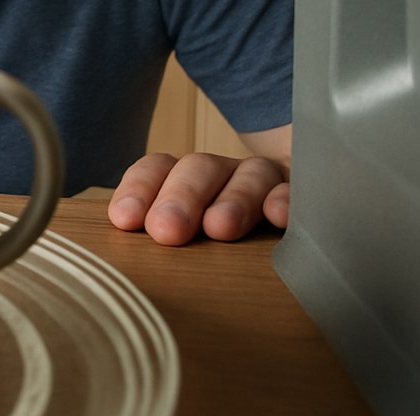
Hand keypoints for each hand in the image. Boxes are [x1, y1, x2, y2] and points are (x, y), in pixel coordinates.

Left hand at [107, 152, 289, 245]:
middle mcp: (221, 174)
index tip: (125, 220)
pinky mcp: (301, 194)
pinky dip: (285, 199)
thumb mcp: (183, 239)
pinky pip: (295, 190)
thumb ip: (156, 239)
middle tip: (167, 230)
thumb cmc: (215, 237)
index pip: (157, 169)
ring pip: (248, 175)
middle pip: (198, 169)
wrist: (291, 209)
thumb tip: (118, 251)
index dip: (139, 189)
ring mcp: (263, 182)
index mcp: (184, 178)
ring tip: (220, 228)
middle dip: (181, 198)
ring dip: (233, 199)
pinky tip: (279, 217)